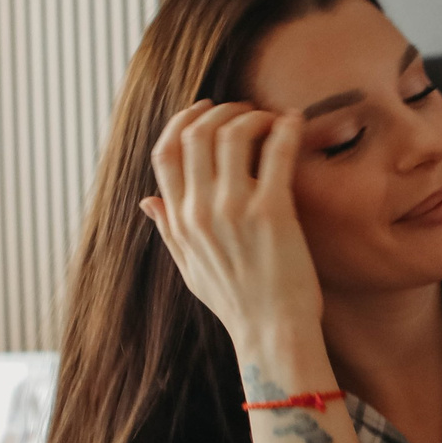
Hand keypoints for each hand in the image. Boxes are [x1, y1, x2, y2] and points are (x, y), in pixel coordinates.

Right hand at [141, 100, 320, 350]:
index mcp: (180, 221)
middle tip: (246, 110)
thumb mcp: (189, 268)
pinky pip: (276, 152)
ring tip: (271, 119)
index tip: (204, 109)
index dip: (182, 121)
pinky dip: (286, 129)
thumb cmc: (237, 302)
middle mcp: (201, 210)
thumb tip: (145, 201)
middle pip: (196, 135)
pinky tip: (295, 123)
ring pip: (232, 135)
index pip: (165, 153)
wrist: (273, 332)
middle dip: (221, 112)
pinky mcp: (272, 211)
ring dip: (253, 116)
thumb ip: (168, 230)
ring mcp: (235, 209)